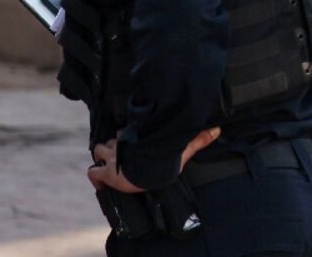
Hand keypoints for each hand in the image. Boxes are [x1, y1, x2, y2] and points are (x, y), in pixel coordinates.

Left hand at [87, 127, 220, 192]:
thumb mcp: (183, 149)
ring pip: (100, 151)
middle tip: (122, 153)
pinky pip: (93, 173)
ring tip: (112, 164)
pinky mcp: (106, 173)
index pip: (127, 130)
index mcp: (139, 135)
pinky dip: (96, 177)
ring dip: (104, 157)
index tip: (133, 138)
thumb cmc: (165, 160)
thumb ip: (198, 140)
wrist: (147, 173)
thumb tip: (218, 129)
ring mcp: (113, 157)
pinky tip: (101, 182)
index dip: (128, 134)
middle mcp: (123, 143)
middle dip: (114, 145)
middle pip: (112, 139)